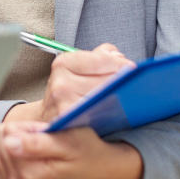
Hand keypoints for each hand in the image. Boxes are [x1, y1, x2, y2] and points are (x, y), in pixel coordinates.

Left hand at [0, 120, 142, 178]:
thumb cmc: (85, 150)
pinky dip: (4, 147)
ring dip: (12, 139)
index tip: (42, 130)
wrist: (96, 166)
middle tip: (41, 136)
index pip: (5, 135)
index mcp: (30, 174)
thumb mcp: (66, 142)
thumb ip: (36, 143)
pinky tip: (22, 147)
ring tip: (35, 142)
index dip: (24, 125)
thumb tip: (8, 142)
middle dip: (17, 132)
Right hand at [5, 43, 134, 123]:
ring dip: (119, 97)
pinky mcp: (72, 123)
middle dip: (122, 81)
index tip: (132, 68)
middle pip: (105, 80)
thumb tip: (117, 55)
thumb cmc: (66, 91)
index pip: (100, 60)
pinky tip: (114, 110)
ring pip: (105, 98)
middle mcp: (61, 84)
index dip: (120, 64)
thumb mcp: (76, 68)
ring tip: (125, 96)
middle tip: (133, 84)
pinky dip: (110, 111)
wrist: (47, 118)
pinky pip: (99, 114)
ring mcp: (64, 105)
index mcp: (63, 64)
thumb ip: (98, 57)